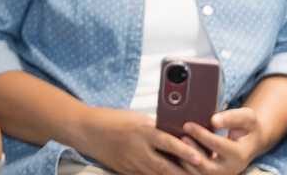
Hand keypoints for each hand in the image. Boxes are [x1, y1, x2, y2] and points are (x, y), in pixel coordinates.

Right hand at [73, 107, 207, 174]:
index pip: (168, 143)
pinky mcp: (126, 171)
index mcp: (142, 131)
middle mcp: (138, 150)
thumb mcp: (135, 118)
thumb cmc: (112, 119)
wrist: (85, 130)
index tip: (200, 158)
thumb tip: (177, 133)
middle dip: (185, 173)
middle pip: (166, 167)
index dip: (185, 151)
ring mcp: (132, 164)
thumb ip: (155, 127)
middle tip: (202, 174)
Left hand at [178, 108, 262, 174]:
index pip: (218, 146)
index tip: (187, 124)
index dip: (202, 135)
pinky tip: (173, 152)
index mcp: (239, 155)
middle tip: (179, 136)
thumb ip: (232, 117)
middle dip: (191, 151)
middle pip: (206, 167)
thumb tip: (214, 120)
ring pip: (197, 174)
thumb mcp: (247, 118)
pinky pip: (193, 174)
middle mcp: (230, 169)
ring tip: (174, 144)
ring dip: (184, 160)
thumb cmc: (247, 127)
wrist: (250, 142)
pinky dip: (182, 165)